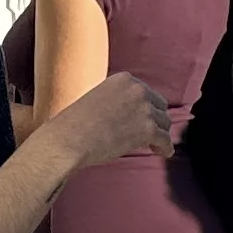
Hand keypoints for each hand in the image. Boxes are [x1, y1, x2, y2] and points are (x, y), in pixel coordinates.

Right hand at [48, 73, 169, 170]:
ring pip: (164, 124)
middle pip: (159, 107)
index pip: (146, 93)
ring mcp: (145, 109)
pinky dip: (166, 148)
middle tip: (149, 135)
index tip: (143, 120)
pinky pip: (165, 140)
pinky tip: (164, 153)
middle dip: (155, 120)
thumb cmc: (75, 125)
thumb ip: (118, 101)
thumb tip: (135, 116)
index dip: (147, 108)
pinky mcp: (148, 129)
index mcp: (124, 79)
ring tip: (153, 146)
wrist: (67, 140)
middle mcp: (138, 89)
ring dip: (159, 135)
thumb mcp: (98, 99)